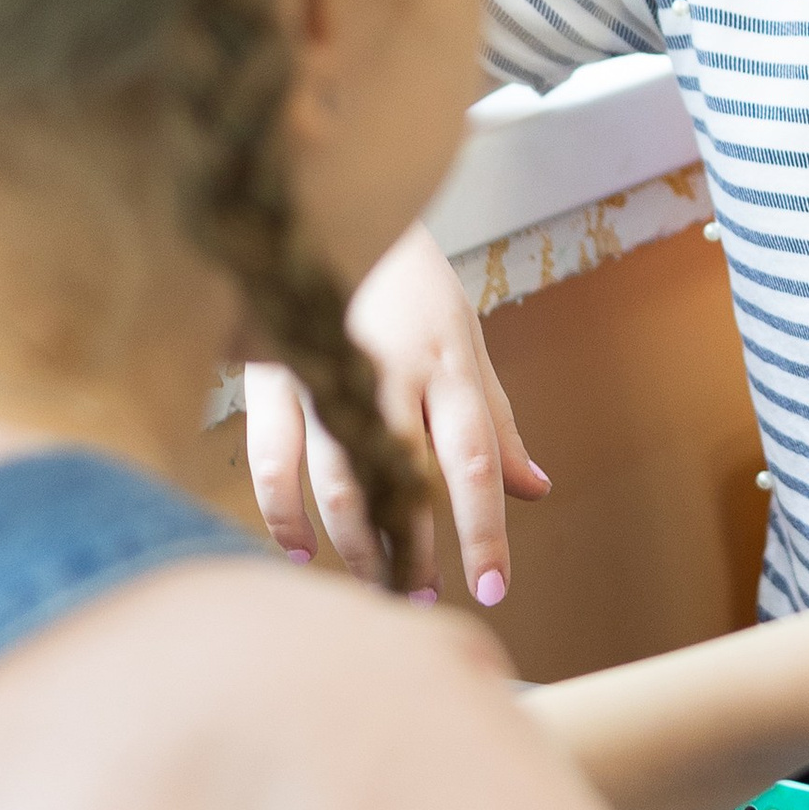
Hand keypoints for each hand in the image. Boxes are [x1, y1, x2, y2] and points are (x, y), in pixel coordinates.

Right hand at [243, 220, 548, 601]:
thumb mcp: (467, 345)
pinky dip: (284, 512)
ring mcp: (326, 372)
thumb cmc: (413, 286)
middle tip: (419, 603)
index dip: (484, 531)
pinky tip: (301, 552)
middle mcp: (390, 372)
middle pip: (404, 482)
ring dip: (357, 544)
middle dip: (413, 551)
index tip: (493, 588)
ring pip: (340, 480)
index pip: (476, 461)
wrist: (340, 206)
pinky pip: (274, 459)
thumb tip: (537, 489)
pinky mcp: (271, 374)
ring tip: (375, 588)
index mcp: (449, 366)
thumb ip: (496, 423)